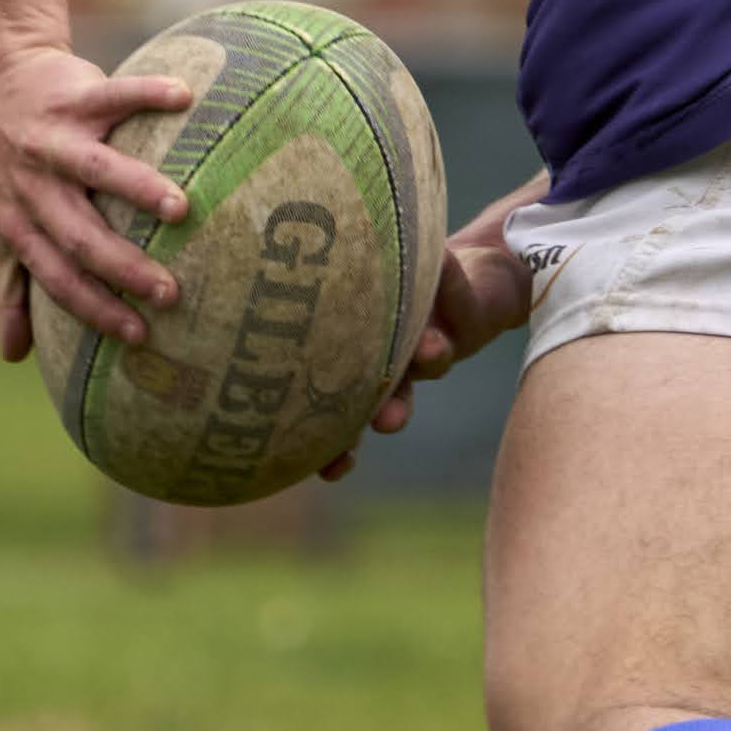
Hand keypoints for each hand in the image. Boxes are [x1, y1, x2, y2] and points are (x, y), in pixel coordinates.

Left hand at [0, 41, 195, 360]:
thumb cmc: (7, 164)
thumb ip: (10, 285)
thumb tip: (13, 357)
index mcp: (20, 221)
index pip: (56, 276)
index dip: (93, 306)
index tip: (137, 335)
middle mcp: (33, 184)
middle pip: (78, 233)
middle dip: (121, 266)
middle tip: (169, 292)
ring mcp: (53, 138)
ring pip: (93, 168)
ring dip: (136, 188)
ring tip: (181, 210)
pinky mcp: (74, 95)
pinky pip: (114, 94)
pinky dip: (147, 94)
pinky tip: (185, 98)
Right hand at [317, 196, 547, 477]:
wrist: (479, 273)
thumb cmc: (399, 284)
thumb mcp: (352, 293)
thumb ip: (316, 299)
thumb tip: (252, 290)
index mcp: (366, 372)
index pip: (344, 415)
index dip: (337, 445)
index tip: (328, 471)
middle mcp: (402, 368)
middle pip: (391, 400)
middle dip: (386, 413)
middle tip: (383, 423)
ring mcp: (438, 345)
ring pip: (432, 360)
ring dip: (428, 355)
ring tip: (427, 347)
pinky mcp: (471, 316)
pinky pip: (457, 296)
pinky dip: (449, 279)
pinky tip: (441, 259)